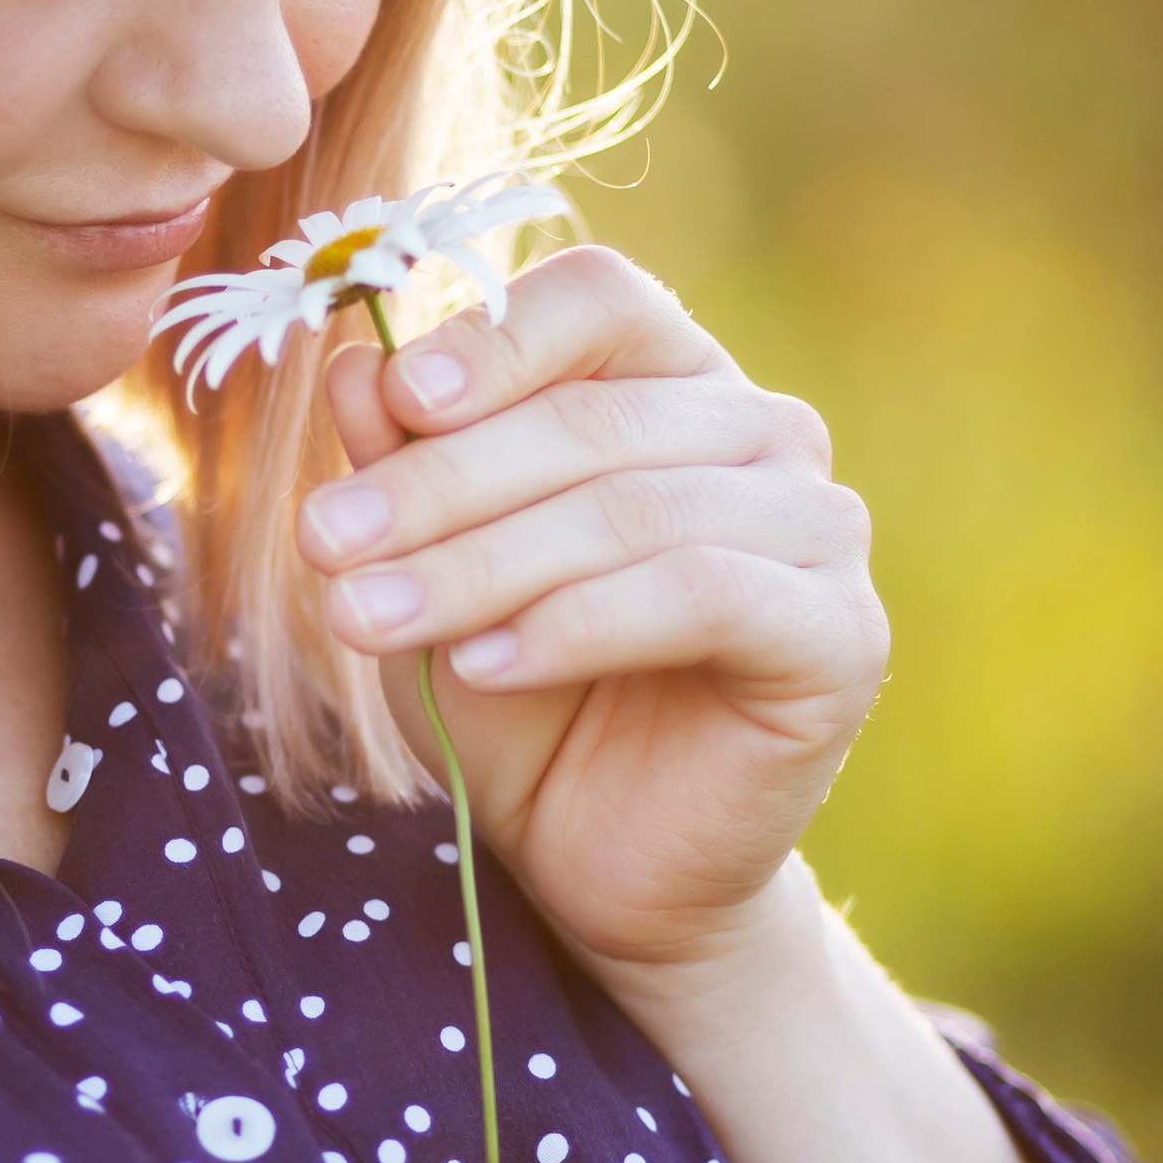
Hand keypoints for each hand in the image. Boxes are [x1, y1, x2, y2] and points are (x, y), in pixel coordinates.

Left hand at [299, 244, 889, 973]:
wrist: (604, 862)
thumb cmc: (520, 696)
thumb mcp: (435, 570)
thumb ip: (405, 465)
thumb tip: (355, 366)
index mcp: (674, 381)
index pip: (599, 300)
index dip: (494, 341)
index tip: (396, 399)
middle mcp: (764, 432)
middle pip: (593, 419)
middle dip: (437, 485)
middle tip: (324, 541)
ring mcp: (819, 528)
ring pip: (630, 511)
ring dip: (479, 565)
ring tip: (367, 619)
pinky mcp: (838, 635)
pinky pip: (699, 596)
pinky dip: (575, 626)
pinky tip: (484, 667)